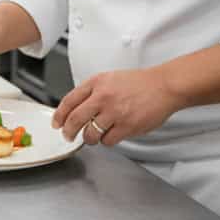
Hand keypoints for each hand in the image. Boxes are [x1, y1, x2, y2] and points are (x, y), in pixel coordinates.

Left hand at [51, 67, 185, 146]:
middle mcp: (103, 97)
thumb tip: (75, 109)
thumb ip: (92, 92)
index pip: (69, 101)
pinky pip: (107, 140)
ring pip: (90, 133)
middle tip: (68, 136)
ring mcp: (114, 112)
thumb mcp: (110, 79)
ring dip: (89, 138)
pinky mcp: (126, 126)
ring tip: (93, 135)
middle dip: (68, 131)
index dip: (59, 115)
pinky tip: (111, 134)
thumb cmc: (139, 83)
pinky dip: (106, 140)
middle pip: (75, 119)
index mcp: (96, 83)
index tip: (56, 123)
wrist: (163, 86)